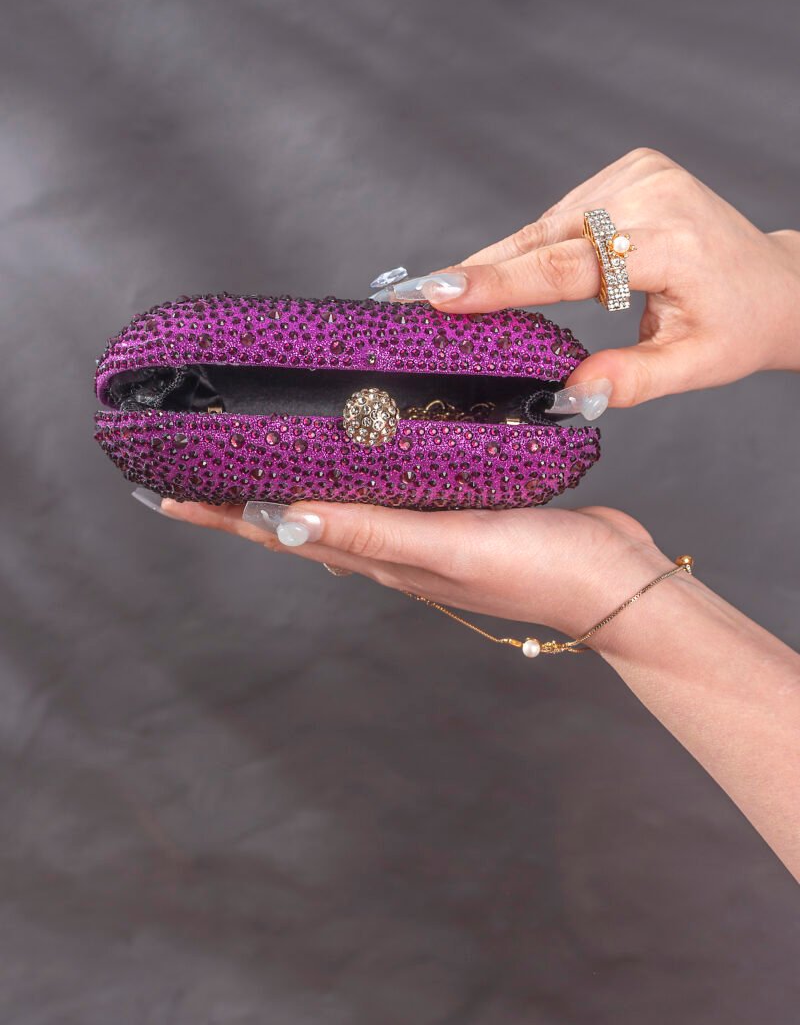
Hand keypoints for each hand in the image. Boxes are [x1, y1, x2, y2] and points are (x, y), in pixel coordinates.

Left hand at [155, 496, 668, 642]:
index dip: (216, 514)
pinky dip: (356, 465)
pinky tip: (362, 444)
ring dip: (291, 476)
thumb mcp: (447, 546)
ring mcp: (422, 527)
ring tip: (258, 445)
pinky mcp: (456, 505)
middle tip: (194, 456)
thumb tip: (281, 520)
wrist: (614, 580)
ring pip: (337, 498)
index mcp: (377, 555)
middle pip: (294, 514)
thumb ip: (371, 533)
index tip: (160, 491)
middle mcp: (388, 544)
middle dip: (239, 492)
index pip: (275, 530)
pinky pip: (387, 483)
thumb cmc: (538, 567)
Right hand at [375, 148, 799, 406]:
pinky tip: (518, 270)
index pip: (569, 266)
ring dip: (508, 262)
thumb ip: (633, 381)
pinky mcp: (631, 168)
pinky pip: (563, 215)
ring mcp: (641, 173)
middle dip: (482, 273)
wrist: (773, 282)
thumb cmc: (735, 327)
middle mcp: (654, 195)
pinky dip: (537, 245)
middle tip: (416, 297)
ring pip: (547, 226)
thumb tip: (570, 394)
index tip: (438, 292)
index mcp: (673, 244)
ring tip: (461, 295)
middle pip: (545, 241)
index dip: (498, 282)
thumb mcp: (696, 366)